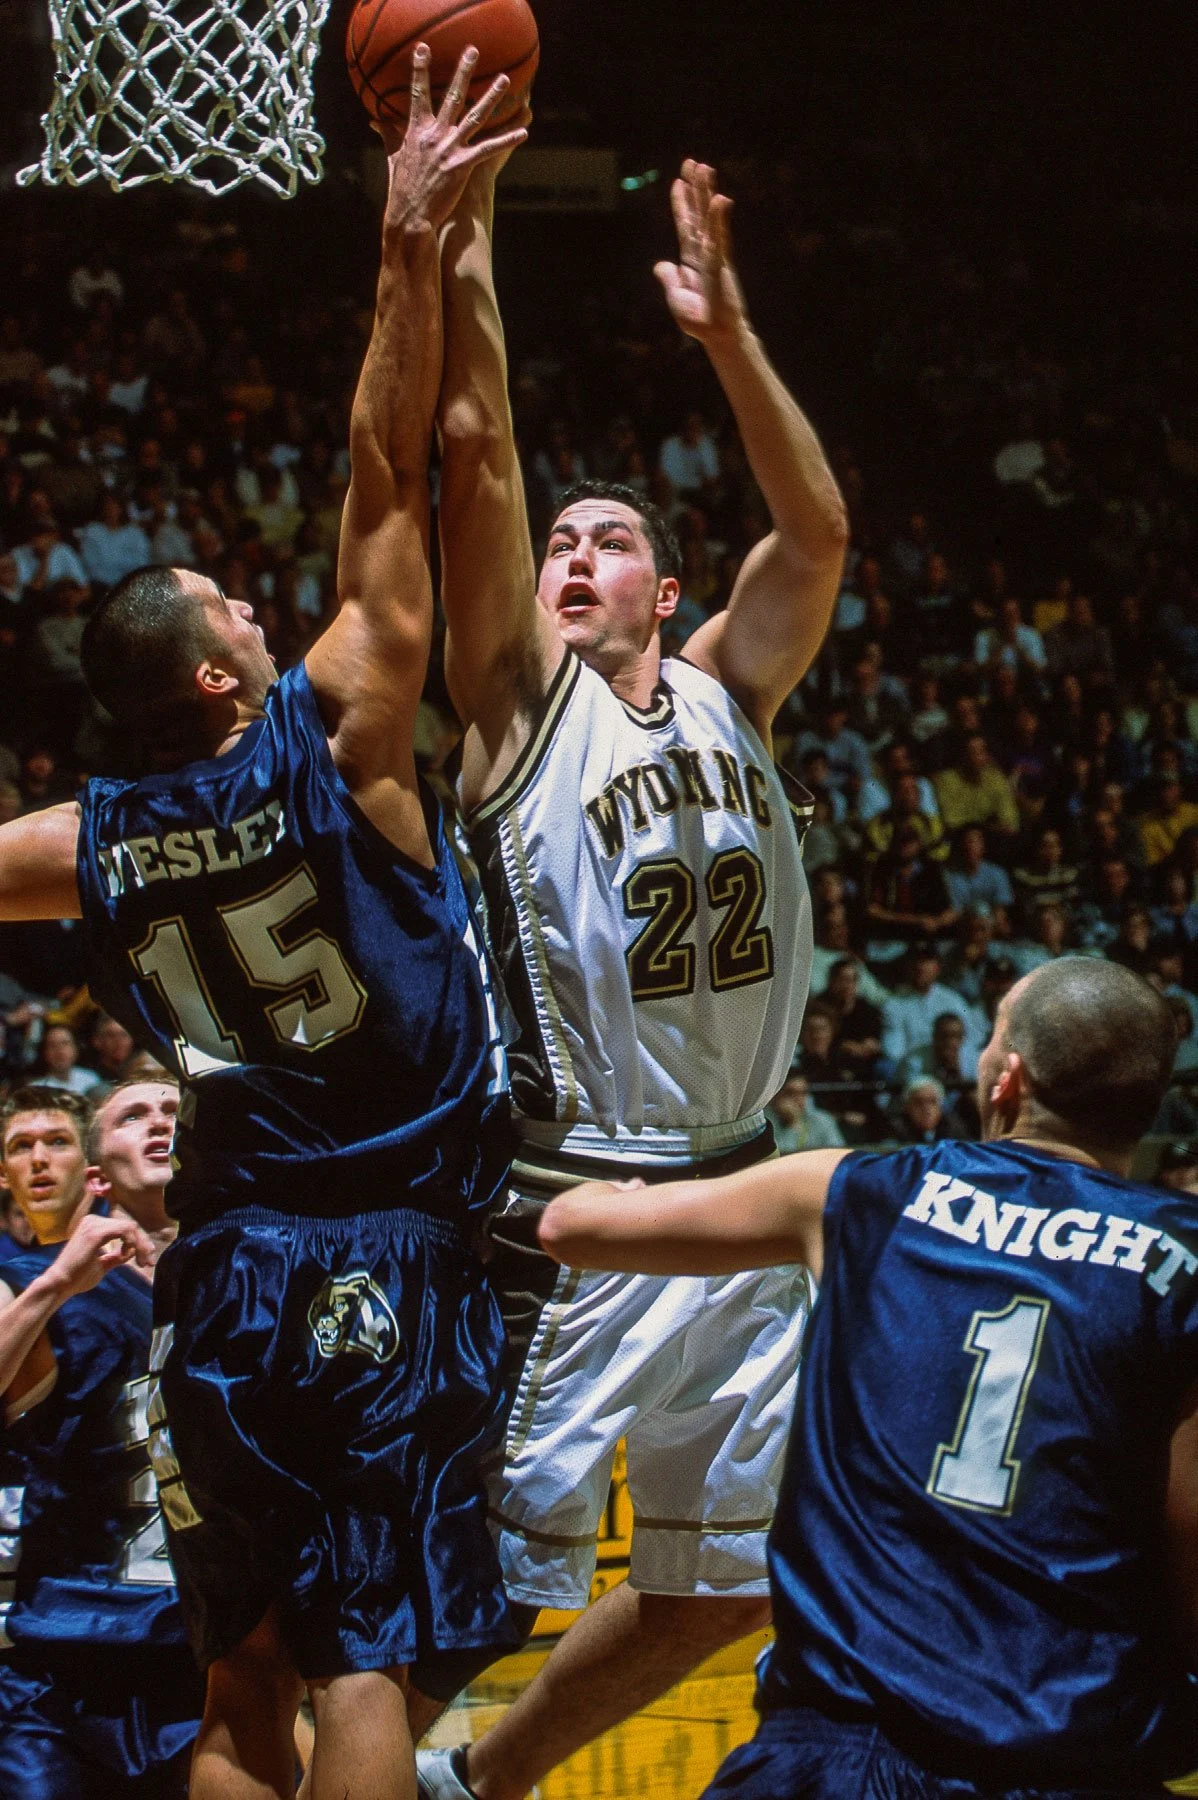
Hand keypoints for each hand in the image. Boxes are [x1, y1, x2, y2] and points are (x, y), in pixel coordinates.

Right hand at [45, 1212, 154, 1299]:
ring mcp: (93, 1224)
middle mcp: (93, 1220)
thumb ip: (117, 1256)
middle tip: (149, 1262)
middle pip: (129, 1226)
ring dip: (141, 1245)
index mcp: (94, 1225)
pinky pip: (124, 1230)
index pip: (125, 1228)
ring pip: (129, 1227)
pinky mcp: (95, 1232)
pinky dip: (132, 1242)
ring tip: (142, 1262)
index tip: (147, 1261)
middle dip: (144, 1244)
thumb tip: (132, 1250)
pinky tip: (127, 1255)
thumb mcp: (103, 1264)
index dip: (140, 1243)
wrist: (61, 1284)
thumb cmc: (79, 1276)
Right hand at [380, 45, 527, 235]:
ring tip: (504, 79)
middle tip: (473, 50)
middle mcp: (434, 135)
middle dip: (463, 71)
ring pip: (475, 117)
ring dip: (491, 96)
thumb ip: (388, 133)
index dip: (420, 70)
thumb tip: (375, 119)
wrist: (410, 216)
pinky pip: (489, 149)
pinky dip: (506, 140)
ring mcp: (449, 149)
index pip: (418, 93)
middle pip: (452, 96)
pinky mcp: (462, 166)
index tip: (423, 47)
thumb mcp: (393, 156)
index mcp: (416, 130)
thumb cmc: (401, 188)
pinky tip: (523, 132)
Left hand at [654, 159, 747, 345]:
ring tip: (704, 167)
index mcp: (692, 260)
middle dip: (695, 189)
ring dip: (706, 193)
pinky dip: (719, 219)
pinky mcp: (722, 264)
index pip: (686, 226)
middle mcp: (704, 252)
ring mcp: (714, 256)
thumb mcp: (676, 297)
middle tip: (692, 162)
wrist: (717, 336)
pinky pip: (720, 237)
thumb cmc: (700, 321)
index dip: (681, 204)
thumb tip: (661, 265)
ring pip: (709, 218)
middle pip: (698, 214)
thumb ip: (670, 279)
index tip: (677, 182)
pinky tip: (719, 199)